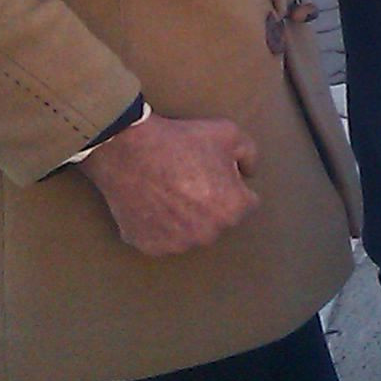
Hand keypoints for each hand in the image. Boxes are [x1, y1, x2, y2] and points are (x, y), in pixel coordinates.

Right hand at [79, 114, 259, 256]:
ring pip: (191, 233)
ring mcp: (177, 244)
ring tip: (170, 192)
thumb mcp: (229, 134)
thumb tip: (249, 173)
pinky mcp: (150, 246)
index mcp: (232, 210)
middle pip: (218, 221)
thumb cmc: (181, 141)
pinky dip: (160, 227)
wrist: (131, 150)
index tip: (216, 173)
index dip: (232, 185)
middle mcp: (208, 234)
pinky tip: (153, 204)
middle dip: (211, 204)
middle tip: (191, 180)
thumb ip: (250, 155)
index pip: (245, 203)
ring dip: (186, 219)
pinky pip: (163, 239)